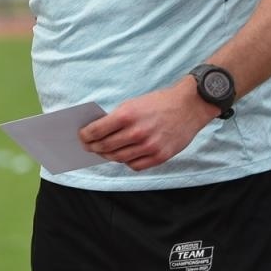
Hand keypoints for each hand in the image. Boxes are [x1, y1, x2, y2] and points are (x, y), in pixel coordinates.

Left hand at [78, 78, 219, 170]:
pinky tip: (124, 157)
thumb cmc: (157, 104)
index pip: (96, 131)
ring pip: (119, 158)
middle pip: (105, 147)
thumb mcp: (132, 104)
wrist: (189, 106)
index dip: (85, 136)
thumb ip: (115, 119)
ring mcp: (149, 146)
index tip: (81, 137)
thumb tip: (97, 132)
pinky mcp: (161, 156)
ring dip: (107, 156)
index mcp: (127, 116)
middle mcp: (137, 133)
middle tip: (88, 147)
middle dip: (93, 147)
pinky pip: (136, 166)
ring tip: (103, 153)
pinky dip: (127, 162)